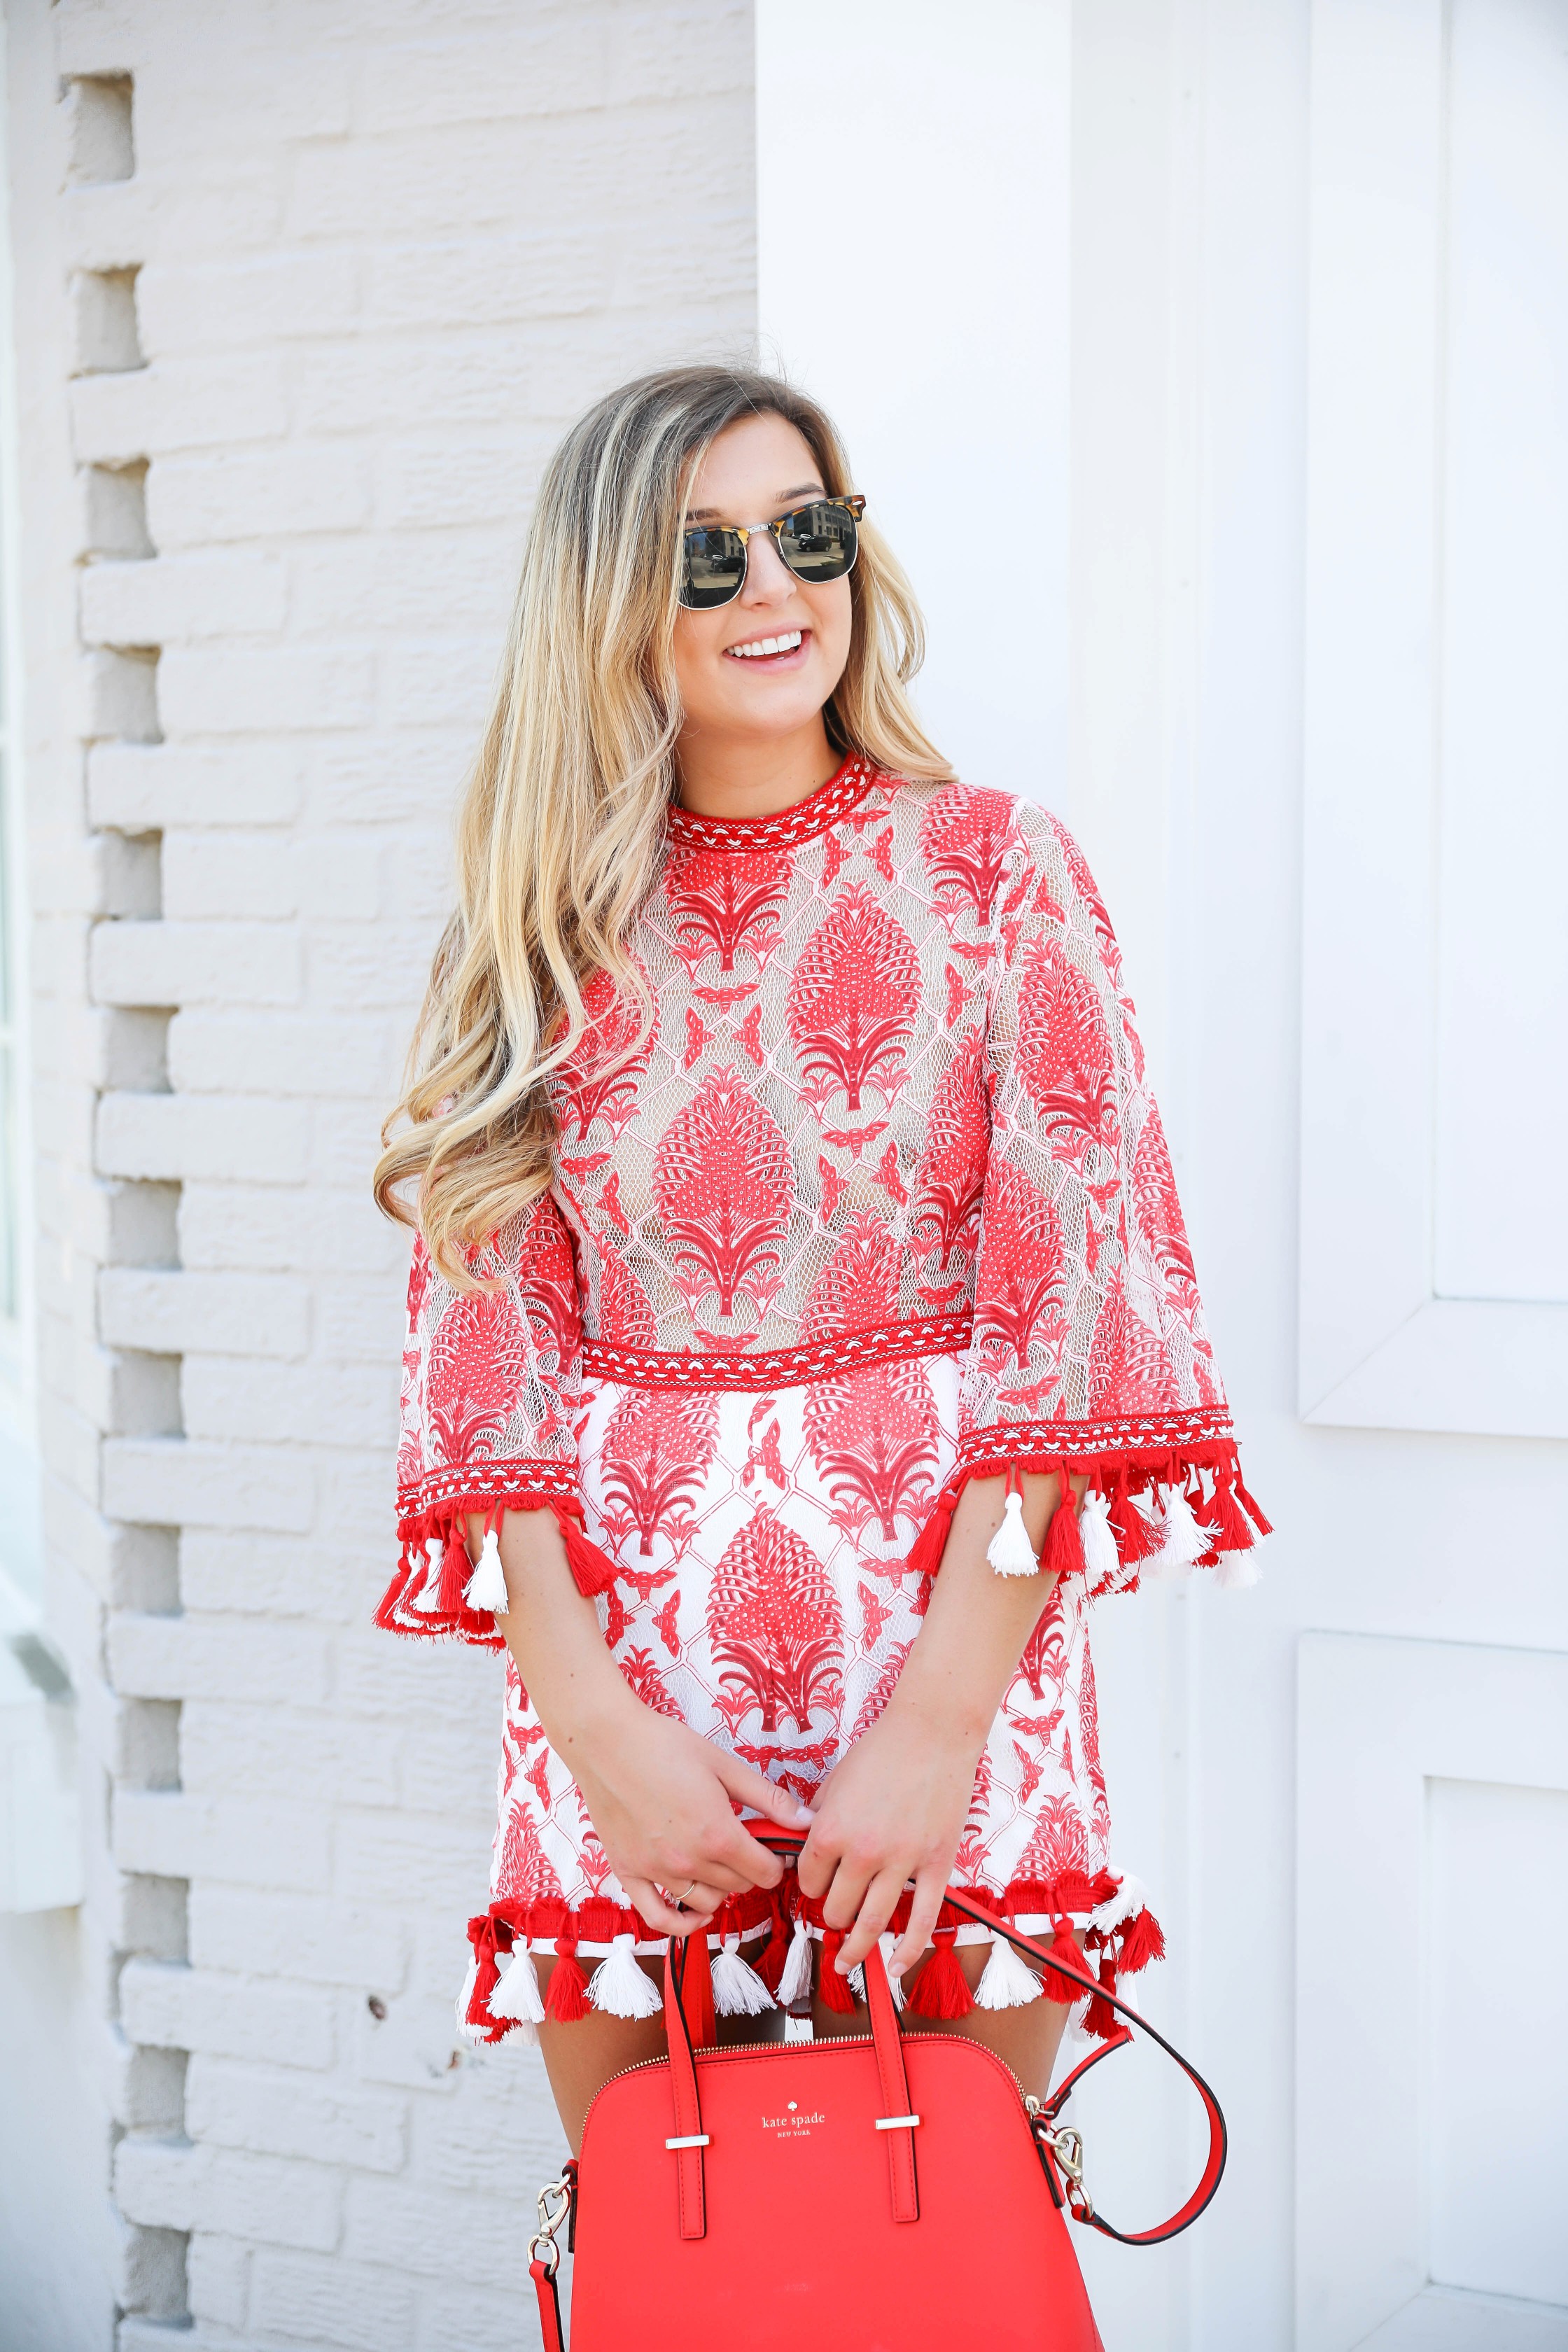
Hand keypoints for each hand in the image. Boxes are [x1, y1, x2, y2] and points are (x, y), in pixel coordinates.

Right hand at [572, 1700, 814, 1938]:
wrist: (607, 1742)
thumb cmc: (664, 1745)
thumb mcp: (725, 1765)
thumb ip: (769, 1798)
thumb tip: (807, 1820)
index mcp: (718, 1833)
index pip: (765, 1872)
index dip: (777, 1861)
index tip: (774, 1848)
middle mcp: (689, 1860)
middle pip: (739, 1887)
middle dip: (751, 1869)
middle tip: (747, 1847)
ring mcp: (657, 1871)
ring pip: (707, 1903)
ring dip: (722, 1889)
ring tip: (720, 1863)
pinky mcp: (629, 1873)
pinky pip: (658, 1917)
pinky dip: (682, 1923)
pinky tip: (697, 1913)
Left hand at [795, 1702, 980, 1977]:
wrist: (932, 1732)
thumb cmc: (880, 1752)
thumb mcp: (833, 1783)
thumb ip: (817, 1822)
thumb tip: (805, 1853)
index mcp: (831, 1831)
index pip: (809, 1882)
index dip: (809, 1887)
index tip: (816, 1885)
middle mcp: (863, 1853)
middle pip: (837, 1909)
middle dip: (831, 1915)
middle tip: (835, 1912)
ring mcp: (902, 1863)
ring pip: (873, 1924)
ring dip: (857, 1946)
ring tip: (848, 1957)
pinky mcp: (937, 1866)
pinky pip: (922, 1921)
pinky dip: (908, 1951)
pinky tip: (897, 1967)